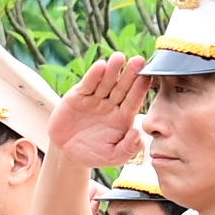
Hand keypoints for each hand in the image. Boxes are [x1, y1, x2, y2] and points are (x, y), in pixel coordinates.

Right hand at [48, 54, 146, 168]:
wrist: (67, 153)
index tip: (147, 77)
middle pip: (122, 87)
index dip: (140, 89)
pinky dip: (93, 76)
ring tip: (119, 57)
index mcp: (123, 117)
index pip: (134, 101)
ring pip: (106, 82)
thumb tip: (138, 133)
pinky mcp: (78, 96)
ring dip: (112, 70)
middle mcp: (111, 105)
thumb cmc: (94, 154)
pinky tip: (100, 66)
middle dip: (130, 74)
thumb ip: (128, 148)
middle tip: (139, 61)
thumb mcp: (114, 157)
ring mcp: (95, 99)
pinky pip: (88, 85)